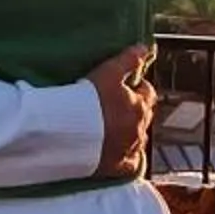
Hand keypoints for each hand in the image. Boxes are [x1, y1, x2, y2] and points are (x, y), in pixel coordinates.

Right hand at [87, 44, 154, 179]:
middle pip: (144, 116)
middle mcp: (139, 128)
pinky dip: (128, 158)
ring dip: (130, 132)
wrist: (67, 132)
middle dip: (135, 110)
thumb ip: (128, 60)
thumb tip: (145, 48)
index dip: (136, 87)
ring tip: (112, 127)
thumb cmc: (88, 99)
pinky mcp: (118, 166)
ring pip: (137, 139)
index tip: (124, 85)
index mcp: (139, 105)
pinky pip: (130, 164)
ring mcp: (130, 148)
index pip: (147, 92)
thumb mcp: (108, 72)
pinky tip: (120, 154)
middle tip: (116, 105)